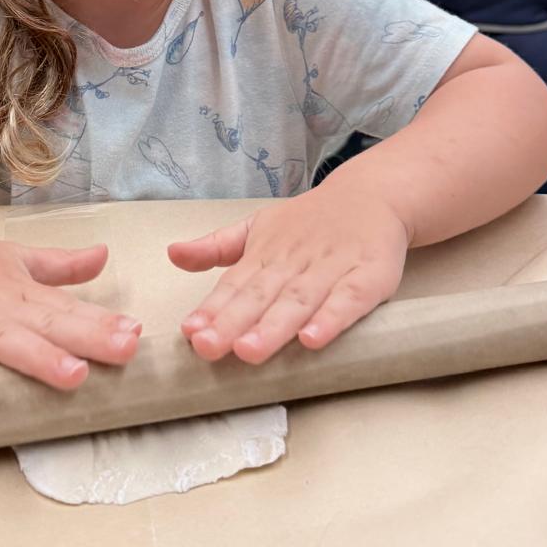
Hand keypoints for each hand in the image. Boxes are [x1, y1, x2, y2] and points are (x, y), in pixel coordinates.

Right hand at [0, 229, 139, 393]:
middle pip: (45, 325)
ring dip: (37, 357)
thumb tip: (105, 256)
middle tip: (126, 350)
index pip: (67, 310)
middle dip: (86, 338)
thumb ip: (58, 267)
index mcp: (19, 293)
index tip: (138, 335)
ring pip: (1, 340)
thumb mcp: (12, 260)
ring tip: (72, 374)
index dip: (102, 323)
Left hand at [168, 189, 409, 363]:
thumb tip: (173, 254)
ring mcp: (332, 268)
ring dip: (274, 326)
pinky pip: (350, 299)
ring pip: (299, 299)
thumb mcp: (258, 227)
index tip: (190, 332)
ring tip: (249, 351)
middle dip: (233, 322)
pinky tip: (312, 339)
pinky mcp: (370, 276)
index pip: (234, 284)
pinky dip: (331, 318)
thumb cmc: (309, 222)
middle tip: (208, 347)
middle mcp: (295, 261)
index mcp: (266, 253)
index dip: (212, 310)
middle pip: (261, 295)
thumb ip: (216, 247)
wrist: (373, 194)